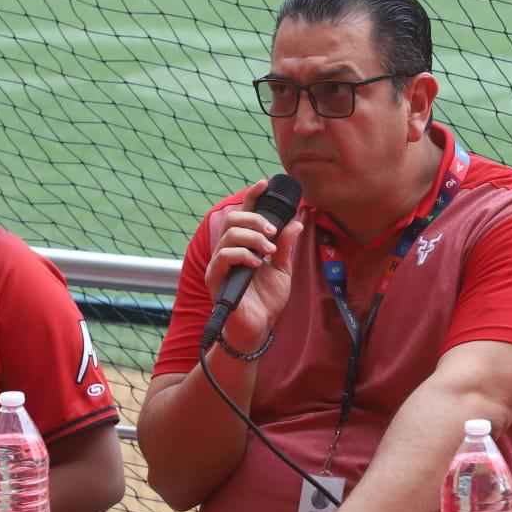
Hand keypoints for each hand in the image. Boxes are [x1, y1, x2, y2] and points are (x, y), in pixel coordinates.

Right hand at [202, 178, 304, 351]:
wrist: (259, 327)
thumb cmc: (266, 299)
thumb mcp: (283, 269)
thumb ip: (287, 246)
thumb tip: (296, 221)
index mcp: (244, 245)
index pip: (244, 214)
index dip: (252, 196)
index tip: (264, 183)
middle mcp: (228, 251)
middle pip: (233, 219)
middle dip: (255, 220)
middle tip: (272, 232)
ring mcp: (220, 264)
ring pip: (229, 234)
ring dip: (253, 238)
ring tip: (269, 251)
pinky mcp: (215, 278)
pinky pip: (224, 256)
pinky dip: (243, 254)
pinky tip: (257, 263)